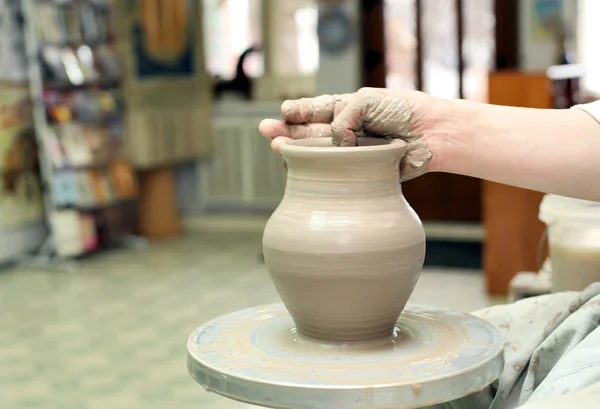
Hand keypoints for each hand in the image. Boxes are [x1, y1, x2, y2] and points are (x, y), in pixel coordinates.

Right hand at [259, 88, 440, 180]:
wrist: (434, 134)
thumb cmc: (403, 110)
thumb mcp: (367, 102)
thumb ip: (343, 119)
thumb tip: (333, 145)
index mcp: (347, 109)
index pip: (316, 110)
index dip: (298, 111)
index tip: (285, 113)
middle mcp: (346, 132)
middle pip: (309, 133)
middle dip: (287, 131)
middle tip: (266, 131)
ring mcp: (351, 154)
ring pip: (317, 155)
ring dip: (296, 152)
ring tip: (278, 148)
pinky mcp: (359, 173)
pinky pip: (334, 175)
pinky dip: (316, 173)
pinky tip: (299, 169)